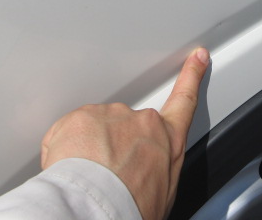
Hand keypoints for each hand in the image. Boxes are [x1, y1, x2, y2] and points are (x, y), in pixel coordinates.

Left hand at [40, 48, 209, 219]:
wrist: (95, 211)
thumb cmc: (130, 209)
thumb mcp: (163, 191)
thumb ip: (159, 165)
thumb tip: (151, 169)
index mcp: (167, 140)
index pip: (184, 101)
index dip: (191, 76)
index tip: (196, 57)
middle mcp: (142, 122)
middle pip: (127, 125)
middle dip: (114, 144)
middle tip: (106, 175)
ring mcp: (110, 116)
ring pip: (95, 129)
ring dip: (88, 148)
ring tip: (88, 178)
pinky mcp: (80, 117)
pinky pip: (68, 133)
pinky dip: (64, 151)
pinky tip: (70, 171)